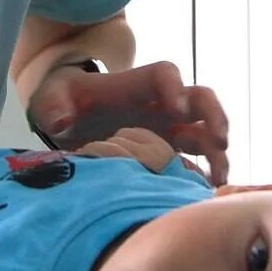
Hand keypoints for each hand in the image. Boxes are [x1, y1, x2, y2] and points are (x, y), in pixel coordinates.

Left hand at [29, 60, 229, 184]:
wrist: (67, 117)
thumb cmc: (63, 102)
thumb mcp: (51, 100)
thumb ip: (54, 107)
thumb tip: (62, 122)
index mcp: (136, 85)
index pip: (165, 75)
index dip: (173, 88)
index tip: (175, 109)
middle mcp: (161, 104)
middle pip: (201, 100)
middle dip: (214, 116)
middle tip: (221, 141)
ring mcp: (168, 129)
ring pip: (205, 134)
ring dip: (217, 153)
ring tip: (219, 179)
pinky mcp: (168, 153)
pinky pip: (195, 163)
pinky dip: (204, 177)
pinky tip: (205, 196)